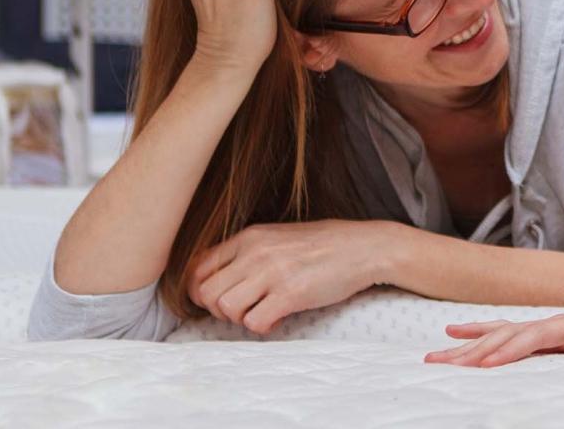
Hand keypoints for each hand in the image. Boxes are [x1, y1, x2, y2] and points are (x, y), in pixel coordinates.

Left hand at [187, 219, 397, 334]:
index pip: (197, 267)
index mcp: (250, 237)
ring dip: (240, 318)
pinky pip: (254, 322)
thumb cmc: (326, 244)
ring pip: (225, 308)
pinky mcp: (291, 293)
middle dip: (218, 309)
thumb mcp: (280, 236)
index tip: (218, 300)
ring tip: (262, 313)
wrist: (366, 247)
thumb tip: (224, 279)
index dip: (200, 291)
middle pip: (206, 292)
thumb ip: (250, 252)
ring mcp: (272, 272)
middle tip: (242, 310)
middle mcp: (255, 252)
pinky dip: (261, 327)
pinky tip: (278, 319)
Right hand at [425, 298, 563, 366]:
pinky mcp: (548, 333)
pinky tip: (456, 333)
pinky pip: (508, 332)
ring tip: (434, 352)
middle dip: (473, 349)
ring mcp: (549, 327)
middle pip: (507, 334)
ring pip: (501, 333)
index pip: (534, 338)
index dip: (508, 350)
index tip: (483, 364)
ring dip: (468, 343)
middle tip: (438, 363)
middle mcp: (555, 323)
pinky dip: (482, 332)